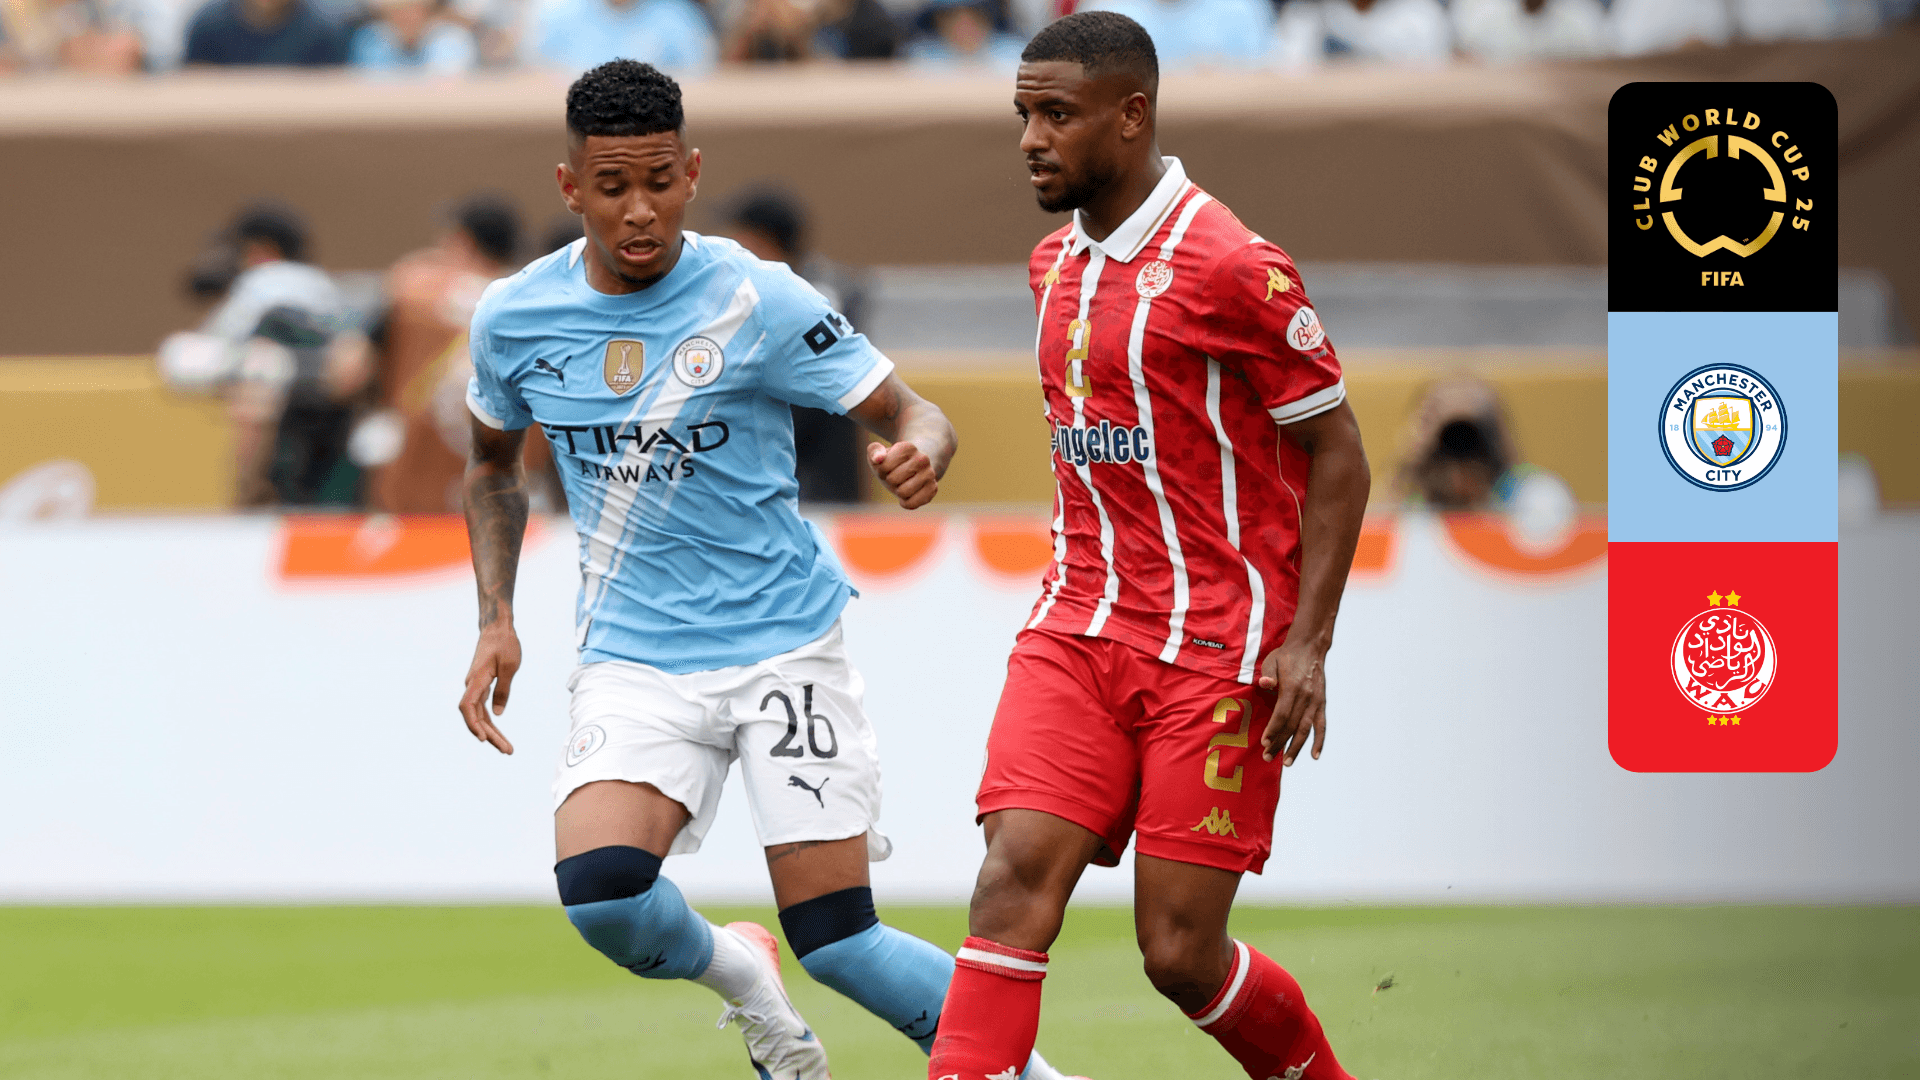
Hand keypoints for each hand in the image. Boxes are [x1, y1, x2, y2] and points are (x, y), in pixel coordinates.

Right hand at [459, 623, 519, 754]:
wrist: (497, 628)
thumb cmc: (505, 643)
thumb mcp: (510, 667)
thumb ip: (503, 690)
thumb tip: (497, 714)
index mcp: (477, 679)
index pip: (468, 706)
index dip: (473, 724)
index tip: (483, 738)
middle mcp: (472, 685)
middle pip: (476, 716)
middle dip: (490, 735)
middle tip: (507, 751)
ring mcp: (476, 686)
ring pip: (480, 714)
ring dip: (491, 732)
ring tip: (506, 748)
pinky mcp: (482, 685)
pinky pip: (482, 708)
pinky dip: (490, 721)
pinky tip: (497, 733)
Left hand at [867, 440, 938, 508]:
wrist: (916, 466)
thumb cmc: (893, 461)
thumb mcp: (880, 454)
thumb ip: (874, 451)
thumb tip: (878, 459)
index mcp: (907, 447)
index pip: (883, 467)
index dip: (881, 471)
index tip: (889, 467)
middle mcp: (922, 459)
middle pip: (892, 480)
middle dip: (890, 480)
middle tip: (897, 475)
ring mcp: (930, 474)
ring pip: (902, 493)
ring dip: (898, 491)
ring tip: (904, 483)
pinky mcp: (933, 489)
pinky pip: (912, 504)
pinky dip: (906, 503)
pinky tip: (909, 494)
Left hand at [1256, 640, 1326, 765]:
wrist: (1310, 647)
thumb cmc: (1286, 656)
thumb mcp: (1272, 660)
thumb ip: (1267, 673)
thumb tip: (1264, 684)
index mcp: (1292, 687)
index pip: (1282, 714)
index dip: (1273, 730)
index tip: (1264, 742)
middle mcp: (1306, 697)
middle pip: (1292, 725)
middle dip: (1280, 743)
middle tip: (1268, 757)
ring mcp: (1316, 702)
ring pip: (1306, 729)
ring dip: (1297, 747)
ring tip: (1287, 762)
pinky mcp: (1321, 703)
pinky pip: (1321, 725)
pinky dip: (1319, 741)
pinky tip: (1315, 755)